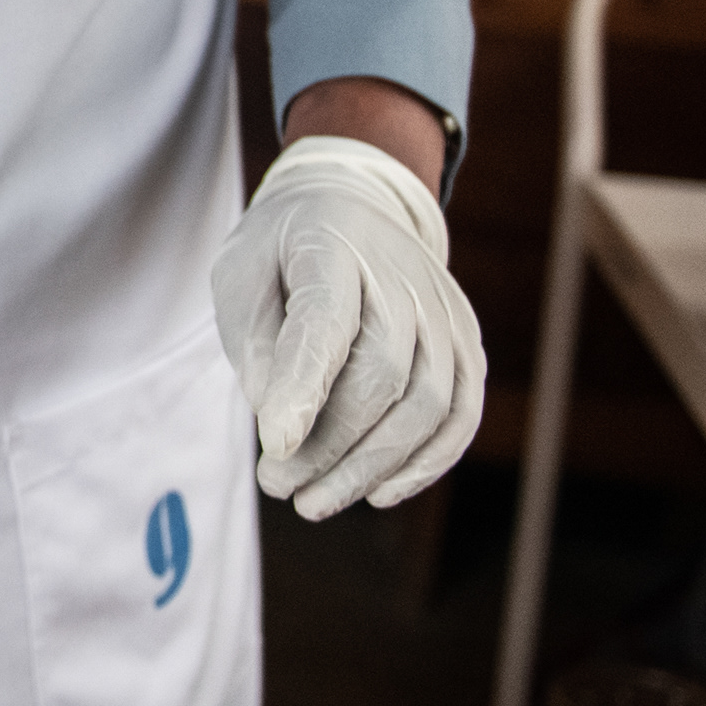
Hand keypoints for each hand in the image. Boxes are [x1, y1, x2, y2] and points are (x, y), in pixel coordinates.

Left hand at [210, 132, 485, 518]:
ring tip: (313, 500)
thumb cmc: (282, 252)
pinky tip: (379, 493)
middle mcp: (402, 275)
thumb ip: (256, 344)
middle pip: (382, 374)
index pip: (326, 322)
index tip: (274, 447)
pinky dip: (426, 463)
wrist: (351, 205)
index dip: (304, 388)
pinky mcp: (464, 342)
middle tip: (277, 485)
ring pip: (428, 404)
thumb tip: (279, 423)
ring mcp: (443, 309)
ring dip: (371, 468)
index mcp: (332, 246)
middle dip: (329, 446)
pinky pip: (460, 414)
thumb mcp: (241, 276)